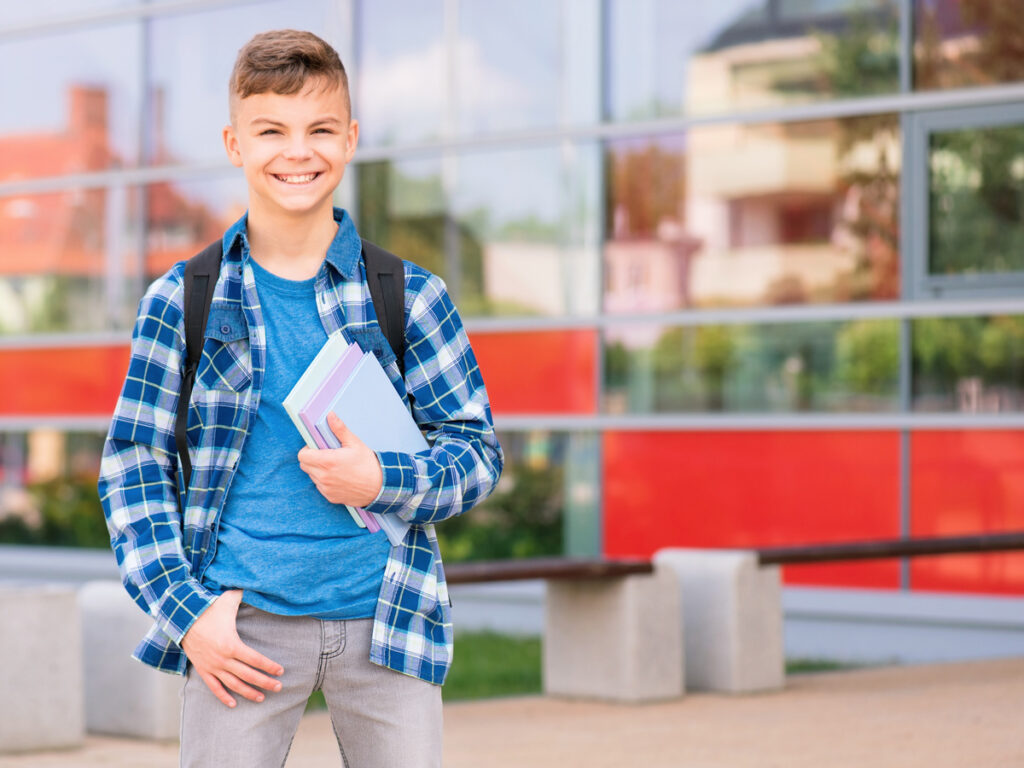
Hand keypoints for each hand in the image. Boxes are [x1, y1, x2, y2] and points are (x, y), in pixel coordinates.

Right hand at [180, 589, 283, 707]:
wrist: (181, 619)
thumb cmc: (208, 609)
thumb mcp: (229, 600)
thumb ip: (246, 594)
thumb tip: (260, 584)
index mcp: (231, 644)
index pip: (256, 660)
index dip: (269, 666)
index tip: (281, 670)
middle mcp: (223, 659)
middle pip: (248, 675)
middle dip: (265, 682)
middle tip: (279, 687)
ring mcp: (212, 666)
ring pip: (233, 685)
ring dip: (249, 692)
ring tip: (262, 698)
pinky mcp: (203, 670)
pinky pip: (214, 688)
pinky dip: (224, 697)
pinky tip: (234, 704)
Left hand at [297, 412, 383, 507]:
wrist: (379, 487)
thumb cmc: (368, 465)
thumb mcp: (355, 443)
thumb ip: (339, 429)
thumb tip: (330, 416)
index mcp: (328, 461)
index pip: (302, 455)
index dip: (308, 449)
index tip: (317, 447)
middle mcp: (324, 476)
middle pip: (305, 465)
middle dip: (311, 459)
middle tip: (325, 455)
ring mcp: (326, 488)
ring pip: (312, 476)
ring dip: (318, 470)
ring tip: (333, 466)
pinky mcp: (330, 497)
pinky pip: (320, 486)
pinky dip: (324, 481)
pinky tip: (337, 476)